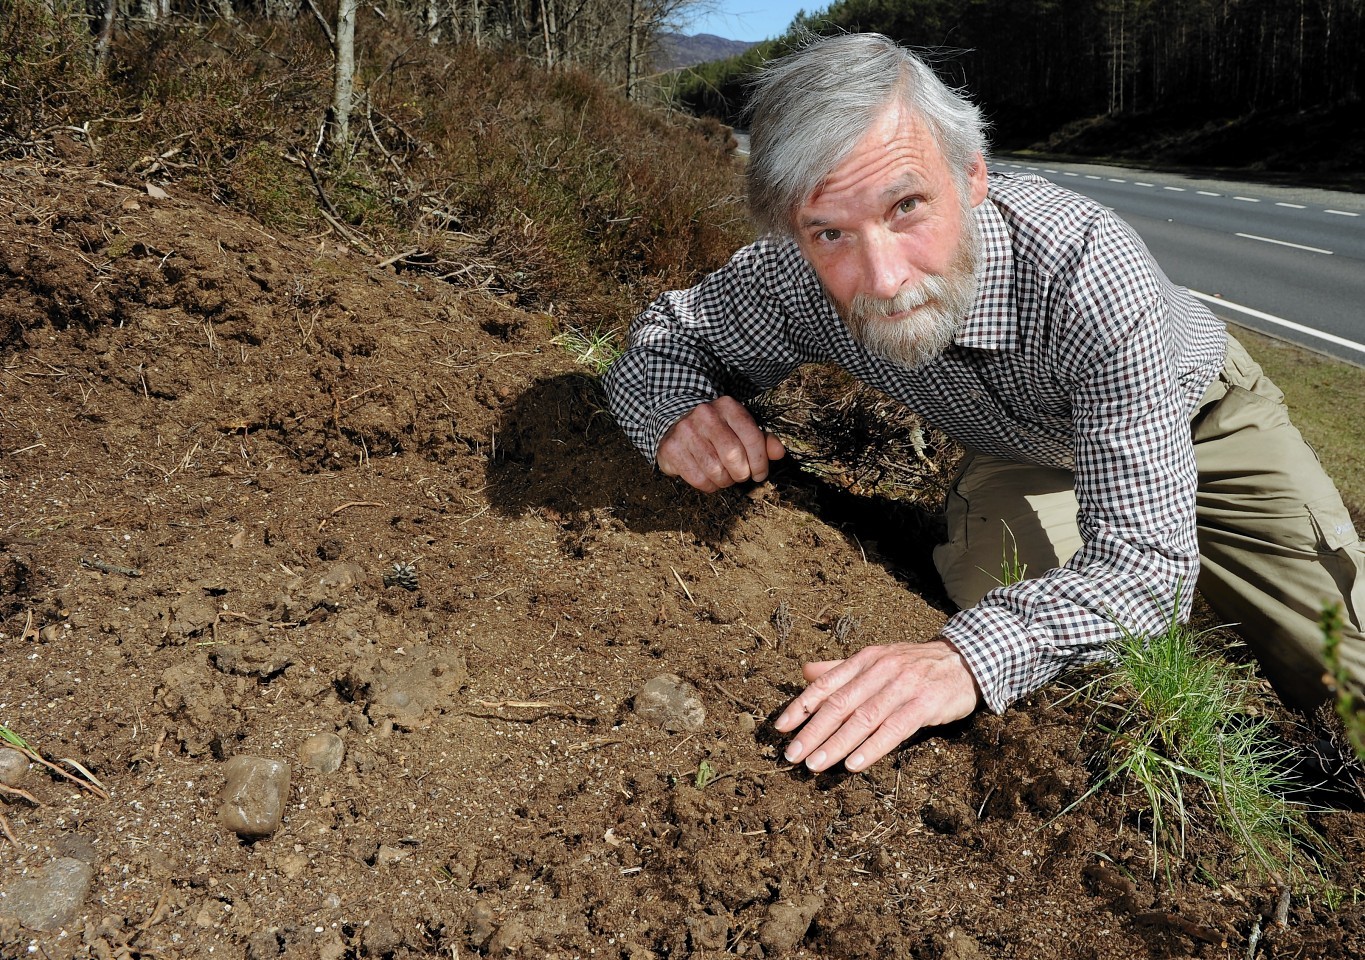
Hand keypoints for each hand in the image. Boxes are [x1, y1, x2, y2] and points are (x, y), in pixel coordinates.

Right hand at [656, 396, 785, 492]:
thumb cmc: (716, 430)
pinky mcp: (672, 449)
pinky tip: (709, 478)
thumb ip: (762, 440)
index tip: (760, 474)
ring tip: (724, 476)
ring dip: (725, 481)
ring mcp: (686, 431)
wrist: (675, 423)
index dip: (760, 462)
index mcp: (728, 406)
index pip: (752, 437)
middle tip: (741, 475)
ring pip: (716, 471)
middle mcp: (705, 415)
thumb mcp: (740, 428)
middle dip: (742, 473)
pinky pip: (699, 479)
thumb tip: (779, 453)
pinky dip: (709, 486)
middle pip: (733, 456)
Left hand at [773, 640, 980, 772]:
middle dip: (812, 732)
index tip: (781, 728)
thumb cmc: (914, 665)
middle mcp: (880, 670)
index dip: (801, 707)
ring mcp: (903, 687)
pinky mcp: (925, 705)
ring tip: (814, 764)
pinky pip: (894, 729)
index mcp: (865, 660)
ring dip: (836, 744)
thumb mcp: (877, 660)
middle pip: (839, 704)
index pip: (826, 684)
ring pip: (863, 719)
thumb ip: (841, 669)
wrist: (965, 661)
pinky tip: (854, 764)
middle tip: (792, 755)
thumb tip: (805, 672)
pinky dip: (872, 748)